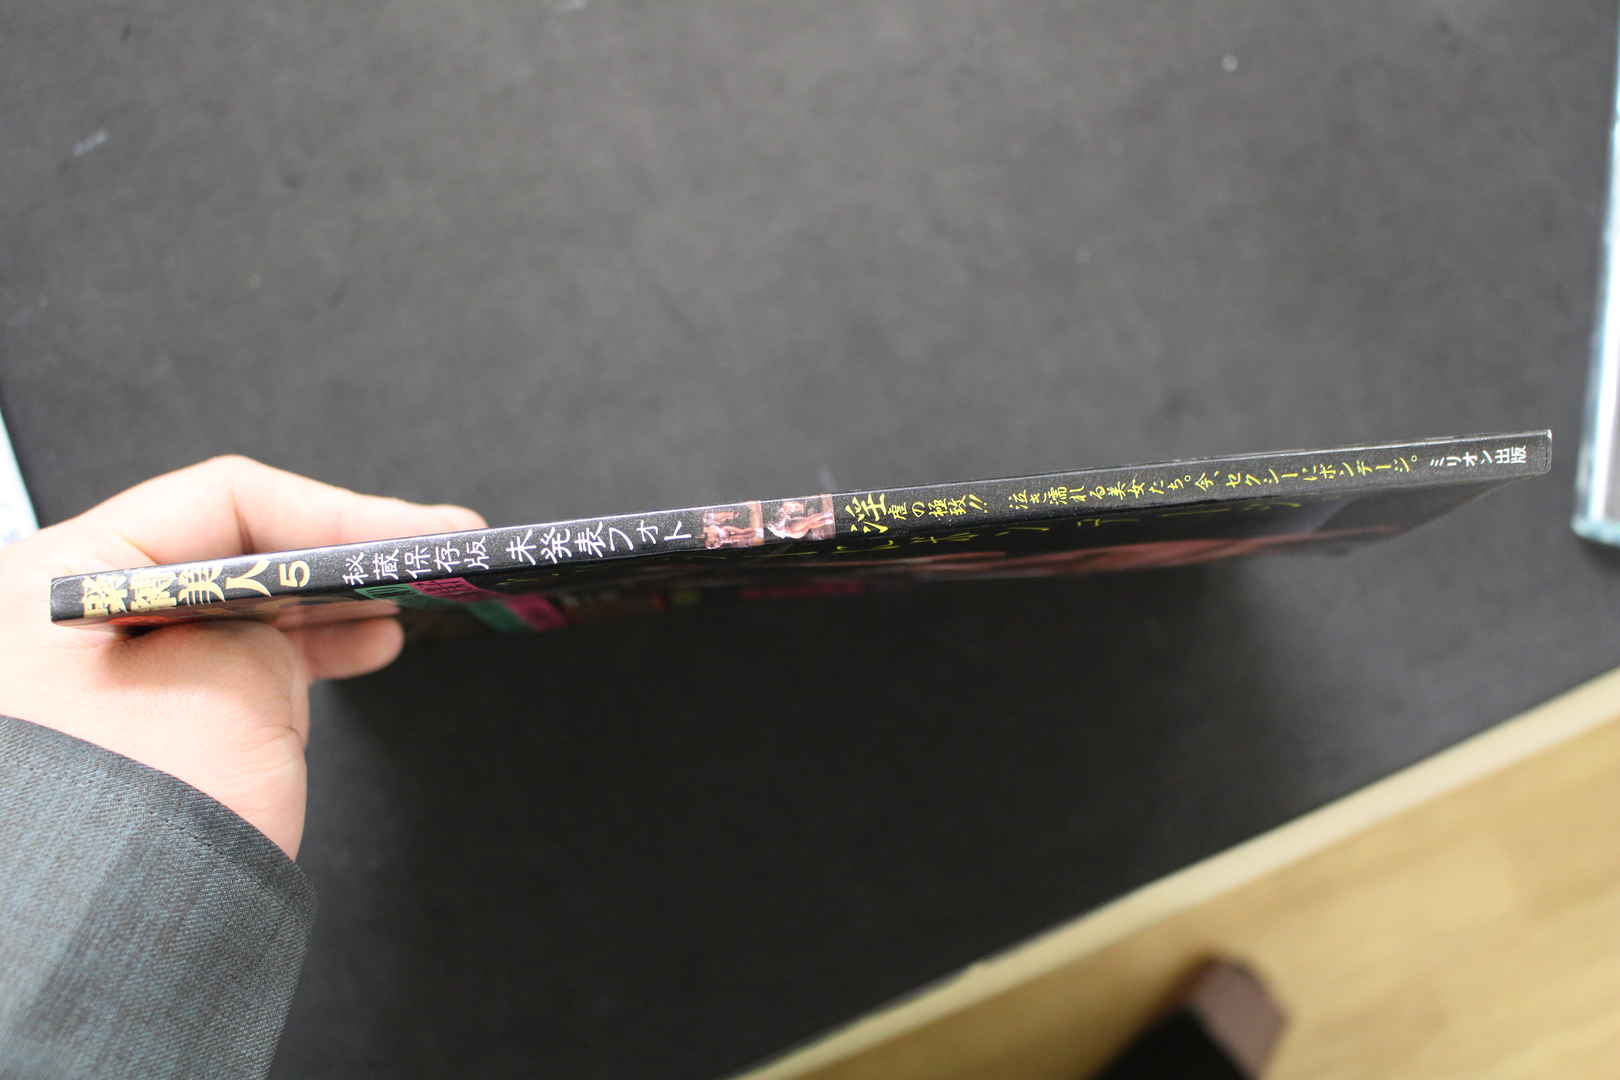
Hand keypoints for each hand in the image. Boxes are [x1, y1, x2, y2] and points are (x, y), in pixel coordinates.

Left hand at [0, 456, 484, 858]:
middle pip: (231, 550)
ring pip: (244, 608)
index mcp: (60, 580)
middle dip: (338, 552)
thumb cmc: (140, 814)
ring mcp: (111, 674)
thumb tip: (288, 624)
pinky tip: (371, 644)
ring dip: (333, 600)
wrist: (108, 958)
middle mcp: (73, 617)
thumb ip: (269, 623)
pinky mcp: (149, 723)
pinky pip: (241, 662)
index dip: (335, 511)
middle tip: (432, 553)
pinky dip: (308, 651)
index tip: (417, 533)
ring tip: (414, 599)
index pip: (219, 504)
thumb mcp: (229, 681)